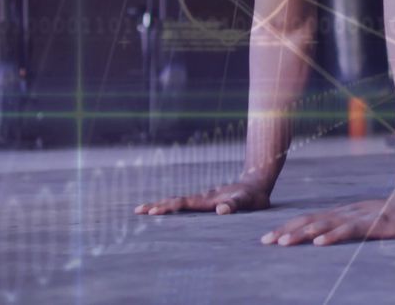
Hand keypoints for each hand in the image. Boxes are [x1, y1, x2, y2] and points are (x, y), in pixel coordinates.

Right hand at [134, 182, 270, 215]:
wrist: (257, 183)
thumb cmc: (254, 196)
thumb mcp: (247, 201)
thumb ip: (235, 205)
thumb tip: (221, 210)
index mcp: (208, 200)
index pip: (184, 204)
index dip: (168, 208)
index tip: (153, 211)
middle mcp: (203, 198)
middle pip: (176, 201)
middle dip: (157, 205)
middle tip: (137, 211)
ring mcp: (204, 199)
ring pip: (179, 201)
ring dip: (162, 205)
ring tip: (145, 211)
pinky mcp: (207, 201)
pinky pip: (186, 204)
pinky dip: (172, 207)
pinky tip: (167, 211)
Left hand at [261, 198, 394, 246]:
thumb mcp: (365, 222)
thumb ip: (347, 228)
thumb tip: (324, 238)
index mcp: (343, 213)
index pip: (309, 219)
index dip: (288, 227)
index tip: (267, 238)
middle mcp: (346, 213)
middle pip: (311, 221)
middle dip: (286, 231)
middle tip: (265, 242)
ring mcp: (360, 217)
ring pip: (326, 225)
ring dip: (303, 234)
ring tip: (284, 243)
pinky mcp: (374, 224)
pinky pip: (351, 230)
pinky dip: (334, 236)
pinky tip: (320, 243)